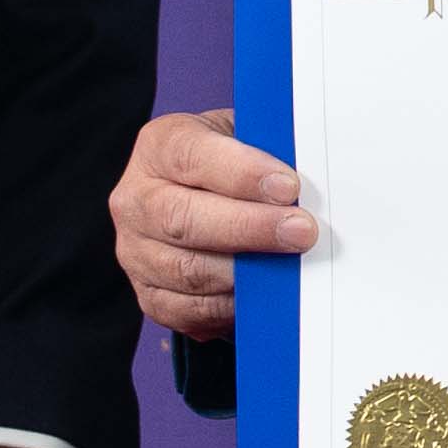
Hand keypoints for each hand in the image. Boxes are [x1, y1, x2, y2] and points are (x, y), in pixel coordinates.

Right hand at [111, 108, 311, 341]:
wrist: (203, 198)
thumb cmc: (231, 165)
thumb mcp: (245, 138)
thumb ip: (269, 152)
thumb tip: (310, 177)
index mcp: (159, 148)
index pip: (191, 156)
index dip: (241, 173)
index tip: (288, 187)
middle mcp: (137, 200)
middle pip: (182, 219)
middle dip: (249, 228)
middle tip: (300, 232)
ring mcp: (137, 251)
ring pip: (187, 270)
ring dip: (245, 273)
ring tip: (290, 267)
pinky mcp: (150, 294)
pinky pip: (189, 310)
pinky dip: (229, 306)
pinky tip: (261, 294)